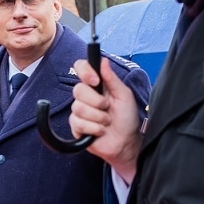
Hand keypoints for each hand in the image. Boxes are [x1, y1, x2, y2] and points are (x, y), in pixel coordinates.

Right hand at [70, 57, 142, 180]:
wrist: (126, 142)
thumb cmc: (127, 119)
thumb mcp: (124, 95)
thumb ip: (112, 79)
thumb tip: (103, 61)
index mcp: (97, 85)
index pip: (81, 68)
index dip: (84, 71)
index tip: (95, 81)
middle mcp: (86, 96)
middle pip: (78, 90)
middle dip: (97, 101)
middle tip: (107, 108)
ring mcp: (79, 112)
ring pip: (79, 108)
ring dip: (98, 117)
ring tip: (106, 122)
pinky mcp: (76, 127)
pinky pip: (78, 123)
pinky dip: (94, 128)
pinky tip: (100, 131)